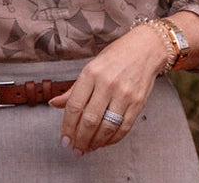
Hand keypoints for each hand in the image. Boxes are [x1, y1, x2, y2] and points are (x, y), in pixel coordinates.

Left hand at [48, 23, 169, 154]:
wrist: (145, 49)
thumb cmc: (115, 57)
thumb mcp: (90, 66)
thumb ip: (73, 89)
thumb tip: (54, 103)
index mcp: (91, 73)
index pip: (75, 105)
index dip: (67, 126)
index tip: (64, 139)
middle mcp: (107, 83)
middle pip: (89, 120)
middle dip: (80, 139)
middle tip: (75, 149)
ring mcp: (124, 94)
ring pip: (106, 127)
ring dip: (95, 143)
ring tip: (88, 148)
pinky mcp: (138, 103)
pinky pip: (123, 128)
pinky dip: (112, 139)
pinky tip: (104, 142)